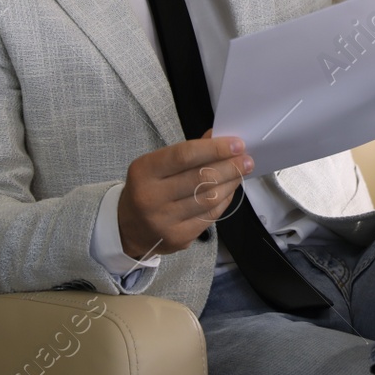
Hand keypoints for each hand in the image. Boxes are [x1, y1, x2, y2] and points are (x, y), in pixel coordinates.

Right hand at [116, 128, 251, 261]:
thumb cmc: (148, 188)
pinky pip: (210, 216)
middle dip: (230, 166)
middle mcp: (151, 197)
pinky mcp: (178, 238)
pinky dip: (224, 200)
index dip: (215, 149)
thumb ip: (187, 152)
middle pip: (201, 178)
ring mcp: (164, 221)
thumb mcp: (157, 165)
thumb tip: (219, 137)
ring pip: (209, 199)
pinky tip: (230, 190)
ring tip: (242, 172)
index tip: (237, 144)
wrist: (128, 228)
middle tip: (247, 159)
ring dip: (231, 183)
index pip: (184, 155)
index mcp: (144, 172)